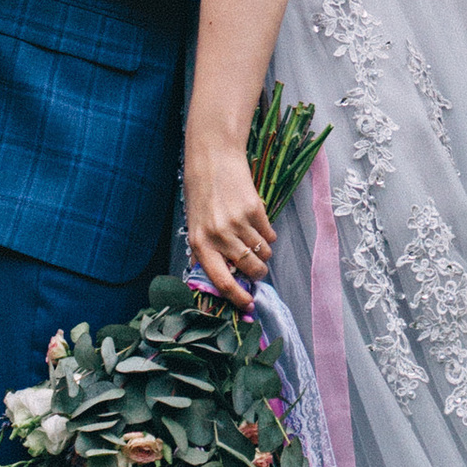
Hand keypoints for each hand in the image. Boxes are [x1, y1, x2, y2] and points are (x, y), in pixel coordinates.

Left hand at [183, 128, 275, 312]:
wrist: (213, 160)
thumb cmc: (202, 196)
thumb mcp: (196, 226)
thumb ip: (207, 253)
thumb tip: (221, 280)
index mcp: (201, 244)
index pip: (221, 281)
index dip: (238, 298)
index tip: (249, 305)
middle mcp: (219, 236)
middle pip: (249, 269)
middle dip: (258, 273)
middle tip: (258, 270)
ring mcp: (238, 223)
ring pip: (262, 253)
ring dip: (264, 254)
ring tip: (257, 245)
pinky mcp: (255, 210)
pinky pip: (269, 235)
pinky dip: (268, 236)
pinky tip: (258, 227)